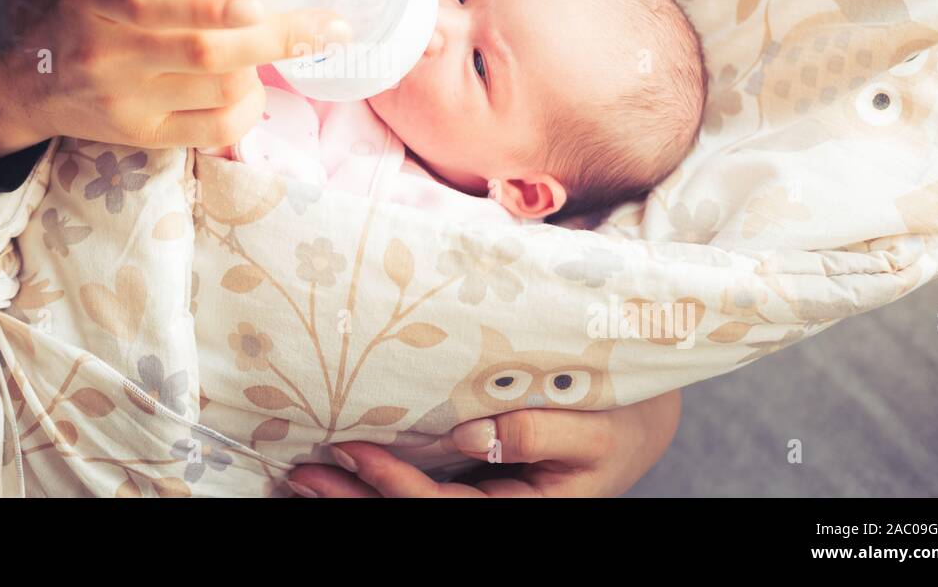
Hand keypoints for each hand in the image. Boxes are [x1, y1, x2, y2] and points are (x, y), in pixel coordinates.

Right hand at [0, 0, 349, 157]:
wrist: (17, 77)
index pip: (149, 1)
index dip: (207, 5)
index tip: (256, 2)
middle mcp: (106, 50)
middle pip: (207, 54)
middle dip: (281, 39)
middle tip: (333, 26)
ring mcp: (123, 100)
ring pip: (219, 92)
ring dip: (262, 68)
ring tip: (272, 45)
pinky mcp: (139, 134)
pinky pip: (213, 131)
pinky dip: (248, 108)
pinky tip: (252, 85)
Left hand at [286, 389, 680, 497]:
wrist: (636, 424)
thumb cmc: (619, 421)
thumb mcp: (595, 429)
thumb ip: (543, 432)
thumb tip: (474, 434)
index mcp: (524, 509)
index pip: (446, 510)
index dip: (396, 486)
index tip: (354, 451)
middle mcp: (496, 509)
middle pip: (415, 516)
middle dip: (355, 500)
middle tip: (301, 474)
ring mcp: (481, 496)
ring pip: (412, 505)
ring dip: (354, 495)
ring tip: (302, 476)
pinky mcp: (472, 478)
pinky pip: (421, 485)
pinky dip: (377, 479)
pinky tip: (342, 467)